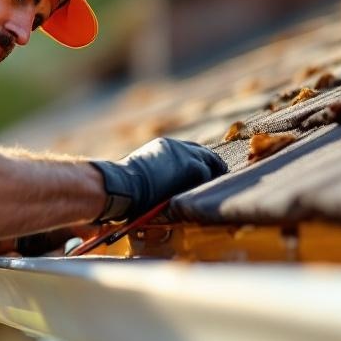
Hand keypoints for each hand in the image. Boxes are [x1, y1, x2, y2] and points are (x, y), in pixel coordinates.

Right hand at [90, 138, 227, 221]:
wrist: (122, 185)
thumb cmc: (123, 186)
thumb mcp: (139, 173)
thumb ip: (155, 173)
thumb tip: (157, 187)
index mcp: (162, 146)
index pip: (187, 150)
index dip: (197, 161)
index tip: (201, 171)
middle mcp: (176, 146)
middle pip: (204, 153)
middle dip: (211, 165)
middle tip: (217, 177)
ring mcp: (186, 154)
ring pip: (210, 162)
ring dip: (213, 174)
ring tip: (218, 186)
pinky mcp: (193, 167)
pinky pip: (208, 175)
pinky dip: (210, 183)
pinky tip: (209, 194)